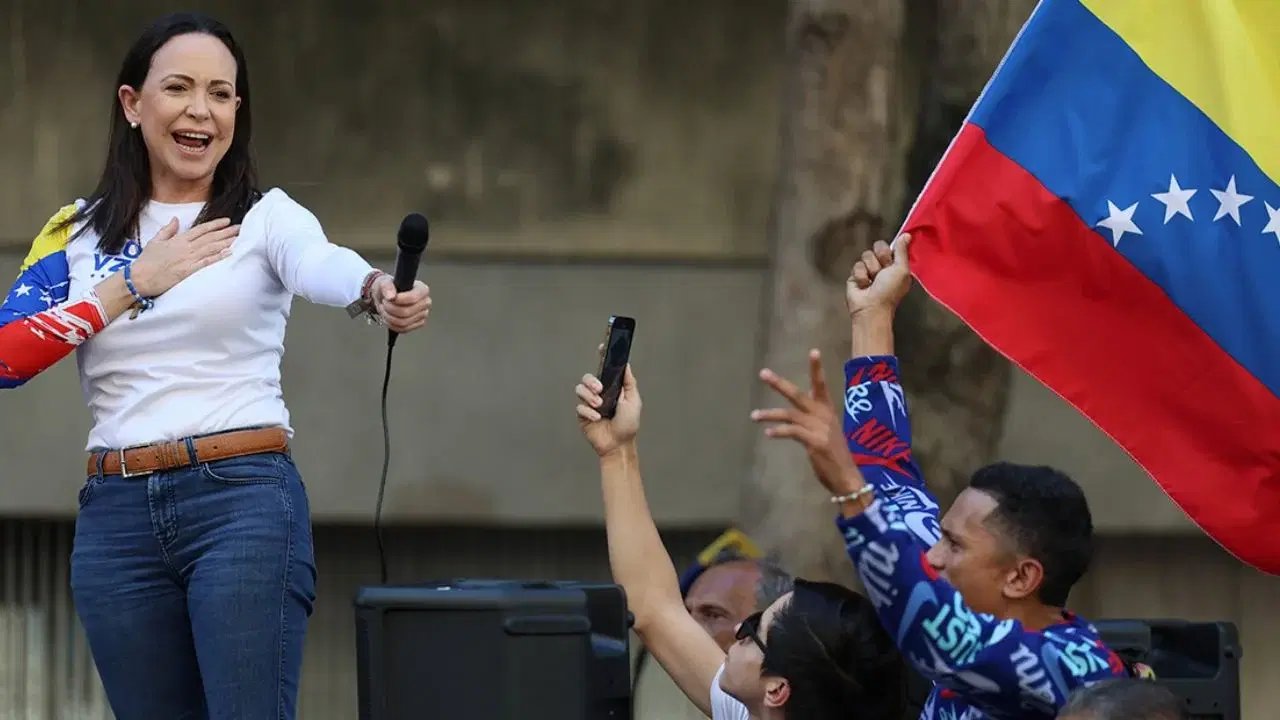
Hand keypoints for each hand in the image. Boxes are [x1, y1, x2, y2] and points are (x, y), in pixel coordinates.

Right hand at [129, 217, 239, 296]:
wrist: (140, 278)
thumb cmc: (146, 261)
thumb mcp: (155, 241)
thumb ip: (167, 229)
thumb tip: (176, 219)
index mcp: (178, 239)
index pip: (201, 229)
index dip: (215, 224)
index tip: (227, 221)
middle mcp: (185, 247)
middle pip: (210, 237)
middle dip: (226, 232)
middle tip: (240, 228)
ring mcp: (188, 259)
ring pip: (211, 248)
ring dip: (226, 242)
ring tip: (238, 238)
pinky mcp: (188, 271)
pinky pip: (206, 263)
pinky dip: (218, 257)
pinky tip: (229, 253)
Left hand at [372, 276, 430, 333]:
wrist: (389, 297)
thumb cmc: (389, 288)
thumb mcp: (384, 283)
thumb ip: (387, 287)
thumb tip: (391, 296)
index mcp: (422, 289)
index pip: (413, 298)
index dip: (399, 300)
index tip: (388, 298)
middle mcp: (426, 302)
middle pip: (406, 312)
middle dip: (390, 309)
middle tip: (384, 303)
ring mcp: (423, 315)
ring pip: (403, 322)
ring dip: (389, 317)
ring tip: (384, 310)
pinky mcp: (418, 324)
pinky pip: (403, 329)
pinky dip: (391, 325)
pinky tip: (388, 317)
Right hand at [576, 363, 641, 457]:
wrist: (619, 444)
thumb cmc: (628, 425)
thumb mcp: (633, 401)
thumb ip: (629, 382)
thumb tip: (626, 364)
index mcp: (611, 387)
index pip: (604, 369)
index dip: (602, 357)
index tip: (602, 347)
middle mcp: (599, 393)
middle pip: (587, 377)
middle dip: (591, 381)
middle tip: (599, 388)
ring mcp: (590, 404)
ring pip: (580, 389)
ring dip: (589, 396)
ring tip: (599, 405)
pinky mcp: (583, 415)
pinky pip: (579, 407)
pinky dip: (588, 412)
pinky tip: (597, 418)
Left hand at [751, 349, 862, 496]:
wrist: (846, 476)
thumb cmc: (834, 455)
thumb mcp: (825, 432)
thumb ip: (813, 419)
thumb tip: (796, 413)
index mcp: (828, 411)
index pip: (821, 385)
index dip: (817, 369)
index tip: (813, 351)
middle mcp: (823, 416)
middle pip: (798, 395)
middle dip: (779, 383)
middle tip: (763, 373)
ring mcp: (819, 428)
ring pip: (790, 414)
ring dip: (770, 414)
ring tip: (754, 416)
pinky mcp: (814, 442)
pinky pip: (792, 432)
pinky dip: (779, 431)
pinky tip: (768, 433)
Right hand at [847, 233, 911, 317]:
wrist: (871, 307)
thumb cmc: (889, 291)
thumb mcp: (901, 270)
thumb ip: (902, 251)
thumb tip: (907, 234)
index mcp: (896, 265)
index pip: (891, 246)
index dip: (889, 251)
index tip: (890, 260)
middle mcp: (883, 266)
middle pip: (878, 247)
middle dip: (879, 258)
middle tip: (881, 272)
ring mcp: (868, 270)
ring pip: (866, 255)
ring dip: (870, 269)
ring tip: (872, 281)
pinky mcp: (856, 275)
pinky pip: (856, 266)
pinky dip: (861, 276)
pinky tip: (864, 286)